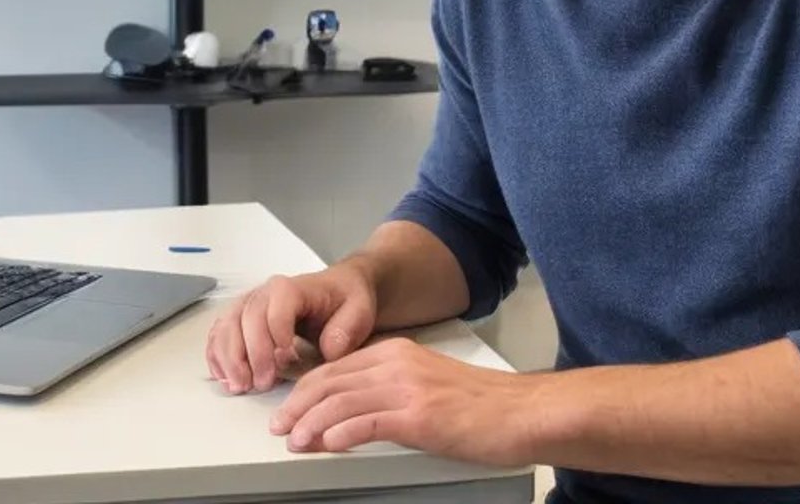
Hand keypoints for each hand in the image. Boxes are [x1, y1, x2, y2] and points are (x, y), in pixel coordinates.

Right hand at [205, 263, 376, 393]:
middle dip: (249, 355)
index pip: (274, 311)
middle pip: (244, 320)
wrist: (338, 290)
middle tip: (260, 384)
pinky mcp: (241, 318)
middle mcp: (264, 292)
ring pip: (227, 326)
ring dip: (228, 358)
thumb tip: (329, 348)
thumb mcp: (358, 311)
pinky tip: (224, 376)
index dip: (274, 339)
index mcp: (291, 288)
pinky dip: (217, 355)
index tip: (284, 363)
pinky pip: (220, 333)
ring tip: (239, 386)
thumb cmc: (346, 301)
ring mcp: (249, 304)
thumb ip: (346, 329)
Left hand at [268, 337, 542, 462]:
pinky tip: (327, 446)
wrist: (520, 412)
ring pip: (341, 402)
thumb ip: (391, 387)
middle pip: (330, 381)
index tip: (288, 409)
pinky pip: (367, 423)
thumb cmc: (479, 405)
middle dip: (297, 405)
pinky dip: (340, 434)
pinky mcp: (419, 416)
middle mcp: (396, 363)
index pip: (334, 368)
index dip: (305, 390)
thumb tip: (352, 410)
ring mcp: (406, 388)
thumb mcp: (426, 383)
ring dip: (311, 424)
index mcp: (395, 352)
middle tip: (278, 426)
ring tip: (294, 442)